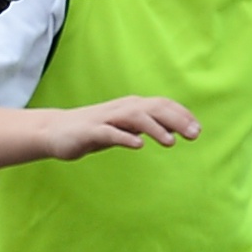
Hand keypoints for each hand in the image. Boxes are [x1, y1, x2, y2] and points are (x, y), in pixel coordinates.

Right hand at [33, 95, 200, 160]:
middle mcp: (121, 108)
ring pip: (135, 117)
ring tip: (170, 142)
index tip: (197, 129)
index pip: (162, 105)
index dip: (181, 115)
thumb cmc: (93, 130)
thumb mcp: (123, 128)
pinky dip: (125, 137)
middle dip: (176, 120)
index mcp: (131, 106)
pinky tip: (138, 145)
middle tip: (194, 135)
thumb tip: (171, 130)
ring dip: (154, 128)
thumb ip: (144, 127)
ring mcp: (105, 119)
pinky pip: (110, 133)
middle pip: (153, 108)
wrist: (54, 131)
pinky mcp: (90, 131)